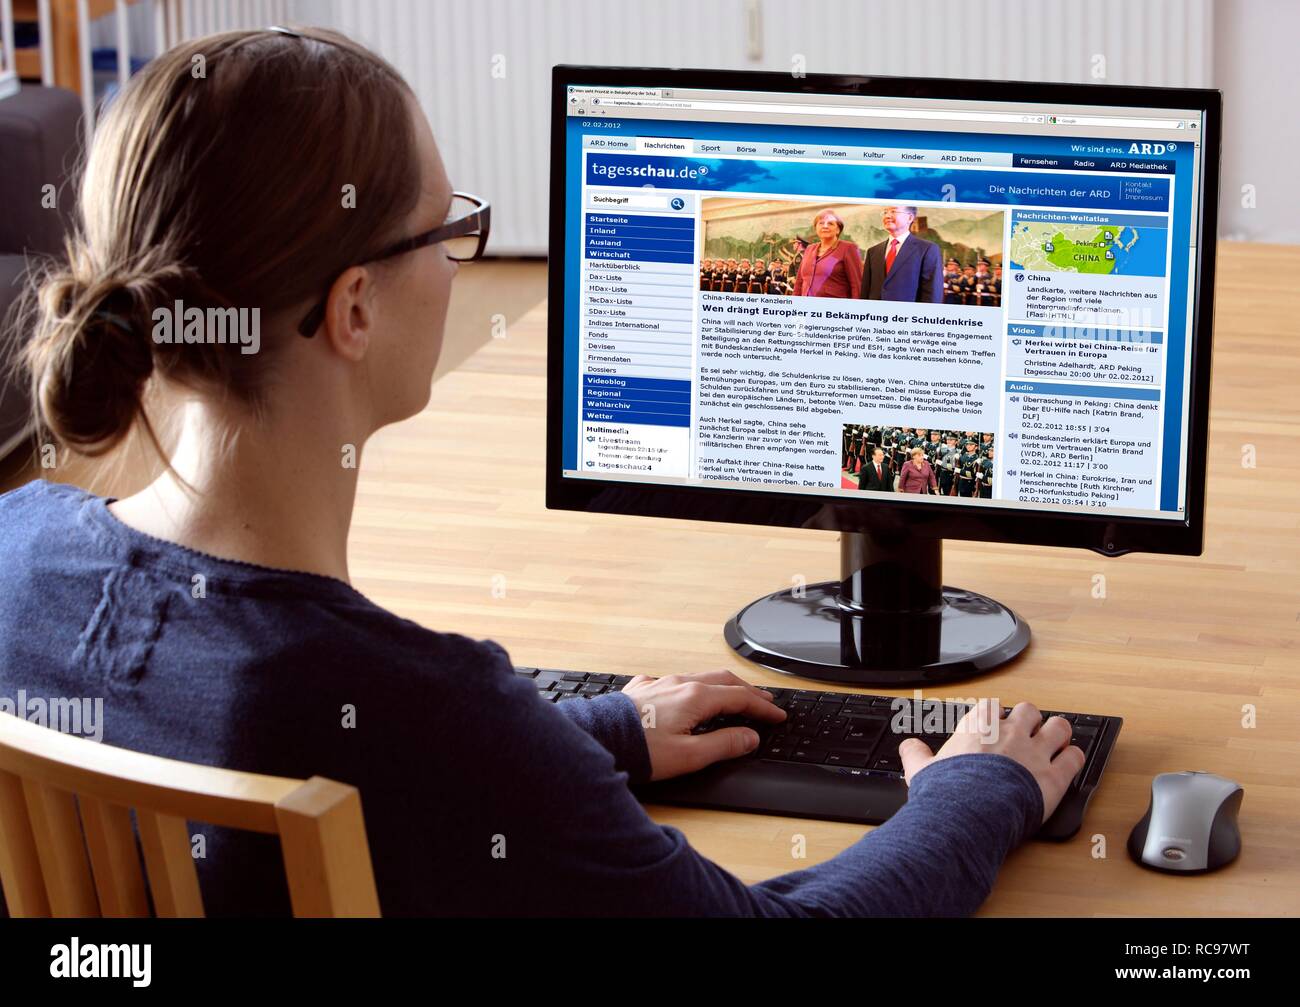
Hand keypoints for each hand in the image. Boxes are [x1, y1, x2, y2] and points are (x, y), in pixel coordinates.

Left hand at [619, 671, 787, 780]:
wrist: (597, 740)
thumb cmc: (640, 750)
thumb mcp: (689, 756)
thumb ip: (723, 745)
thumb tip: (749, 737)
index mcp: (695, 698)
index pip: (740, 698)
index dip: (762, 708)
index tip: (777, 715)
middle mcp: (678, 684)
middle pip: (723, 680)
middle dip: (747, 690)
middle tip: (764, 701)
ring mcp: (659, 684)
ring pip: (699, 677)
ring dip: (722, 686)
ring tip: (734, 695)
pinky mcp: (641, 690)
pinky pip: (673, 681)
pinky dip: (692, 687)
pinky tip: (686, 695)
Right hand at [898, 699, 1084, 824]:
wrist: (970, 814)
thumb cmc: (947, 792)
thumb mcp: (921, 770)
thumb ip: (916, 755)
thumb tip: (908, 746)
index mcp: (978, 728)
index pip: (991, 707)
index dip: (995, 716)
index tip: (994, 725)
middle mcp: (1009, 733)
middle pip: (1029, 710)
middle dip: (1030, 720)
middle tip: (1027, 733)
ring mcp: (1034, 752)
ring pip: (1058, 726)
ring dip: (1058, 732)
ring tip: (1055, 741)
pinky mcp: (1054, 775)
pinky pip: (1074, 757)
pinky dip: (1074, 758)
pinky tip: (1071, 762)